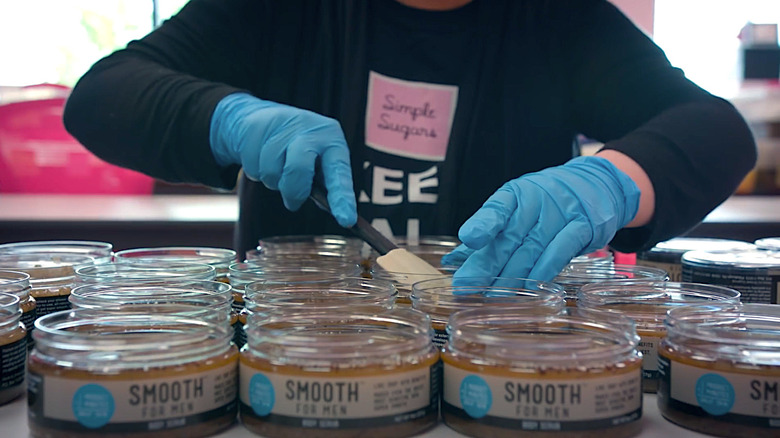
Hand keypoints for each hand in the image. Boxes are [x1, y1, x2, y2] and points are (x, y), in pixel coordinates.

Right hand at [209, 93, 356, 226]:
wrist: (262, 118)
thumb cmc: (297, 147)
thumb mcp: (317, 160)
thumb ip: (323, 183)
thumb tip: (329, 209)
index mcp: (332, 140)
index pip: (339, 173)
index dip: (342, 198)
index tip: (346, 220)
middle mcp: (310, 130)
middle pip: (298, 170)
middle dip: (293, 191)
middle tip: (292, 201)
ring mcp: (282, 126)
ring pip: (271, 171)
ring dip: (272, 180)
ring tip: (276, 168)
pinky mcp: (256, 128)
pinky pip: (252, 165)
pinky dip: (255, 171)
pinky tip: (261, 158)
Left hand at [442, 156, 639, 280]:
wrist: (596, 185)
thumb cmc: (547, 201)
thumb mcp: (517, 208)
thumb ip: (487, 233)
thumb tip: (453, 260)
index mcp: (515, 194)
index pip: (497, 207)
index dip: (483, 224)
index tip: (469, 240)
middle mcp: (536, 201)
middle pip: (509, 236)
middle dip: (486, 263)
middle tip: (466, 285)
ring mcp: (561, 213)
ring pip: (532, 247)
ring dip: (512, 275)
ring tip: (492, 296)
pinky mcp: (582, 227)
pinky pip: (561, 250)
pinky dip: (544, 270)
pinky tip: (530, 287)